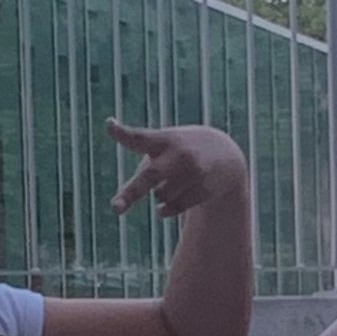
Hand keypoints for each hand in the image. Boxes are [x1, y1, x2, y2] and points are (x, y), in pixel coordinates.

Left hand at [107, 120, 246, 217]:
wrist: (226, 157)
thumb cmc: (182, 151)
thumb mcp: (165, 146)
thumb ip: (143, 168)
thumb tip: (122, 204)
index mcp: (164, 139)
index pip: (140, 137)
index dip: (123, 133)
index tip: (109, 125)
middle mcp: (178, 154)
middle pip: (150, 175)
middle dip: (132, 192)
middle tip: (115, 208)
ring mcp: (193, 171)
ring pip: (161, 195)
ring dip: (159, 194)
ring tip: (172, 182)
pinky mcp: (204, 188)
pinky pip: (174, 208)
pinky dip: (165, 210)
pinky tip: (162, 208)